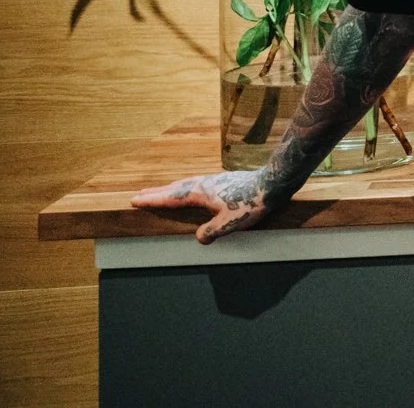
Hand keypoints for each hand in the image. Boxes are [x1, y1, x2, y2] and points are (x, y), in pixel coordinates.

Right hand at [130, 170, 271, 242]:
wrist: (273, 183)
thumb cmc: (251, 204)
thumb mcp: (229, 224)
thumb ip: (211, 231)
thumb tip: (199, 238)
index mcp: (200, 193)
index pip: (171, 198)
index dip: (152, 200)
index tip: (135, 200)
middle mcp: (204, 183)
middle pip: (175, 188)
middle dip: (156, 192)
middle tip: (139, 194)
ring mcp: (214, 180)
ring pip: (186, 183)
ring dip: (171, 188)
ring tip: (161, 191)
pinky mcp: (224, 180)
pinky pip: (197, 183)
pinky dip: (186, 186)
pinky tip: (191, 190)